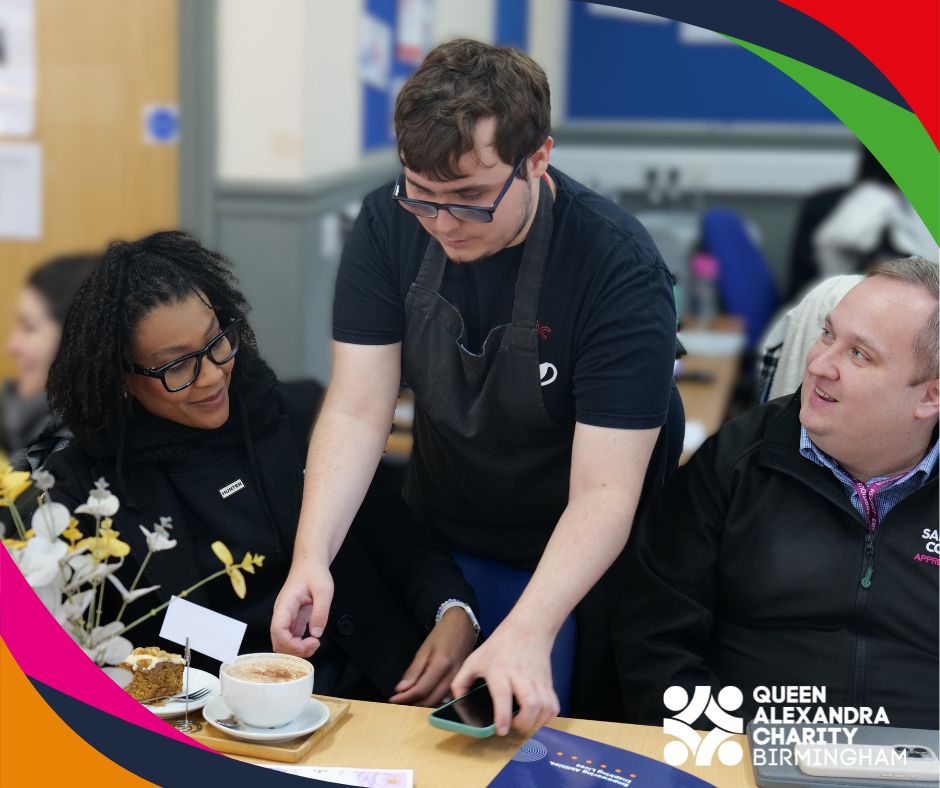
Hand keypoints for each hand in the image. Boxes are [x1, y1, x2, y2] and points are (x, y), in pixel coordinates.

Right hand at [270, 563, 333, 657]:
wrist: (309, 564)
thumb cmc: (315, 574)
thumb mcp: (324, 590)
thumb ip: (320, 612)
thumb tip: (316, 634)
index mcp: (285, 605)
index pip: (278, 630)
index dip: (291, 643)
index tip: (311, 643)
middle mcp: (281, 614)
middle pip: (278, 641)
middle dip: (295, 650)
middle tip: (315, 644)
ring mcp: (286, 619)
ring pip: (283, 643)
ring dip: (297, 650)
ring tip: (315, 643)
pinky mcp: (292, 620)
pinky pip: (291, 638)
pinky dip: (300, 645)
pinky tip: (313, 640)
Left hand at [389, 608, 477, 705]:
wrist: (463, 626)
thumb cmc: (443, 634)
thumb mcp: (425, 648)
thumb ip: (414, 670)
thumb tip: (401, 689)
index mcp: (442, 664)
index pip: (421, 690)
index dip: (405, 698)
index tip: (392, 699)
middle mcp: (453, 676)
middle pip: (430, 700)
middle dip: (412, 704)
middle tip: (398, 701)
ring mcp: (459, 681)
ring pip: (438, 702)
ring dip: (421, 704)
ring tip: (408, 699)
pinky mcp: (462, 683)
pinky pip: (445, 698)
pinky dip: (432, 700)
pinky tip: (422, 696)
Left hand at [450, 618, 558, 735]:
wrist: (528, 628)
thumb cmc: (500, 646)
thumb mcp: (474, 659)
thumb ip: (461, 681)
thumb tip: (457, 702)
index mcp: (499, 671)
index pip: (503, 695)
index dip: (503, 716)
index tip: (501, 730)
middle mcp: (520, 676)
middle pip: (531, 703)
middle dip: (524, 723)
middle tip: (514, 726)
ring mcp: (537, 680)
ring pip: (545, 707)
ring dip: (536, 722)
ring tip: (524, 723)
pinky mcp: (548, 683)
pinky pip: (554, 706)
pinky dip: (548, 717)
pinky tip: (536, 717)